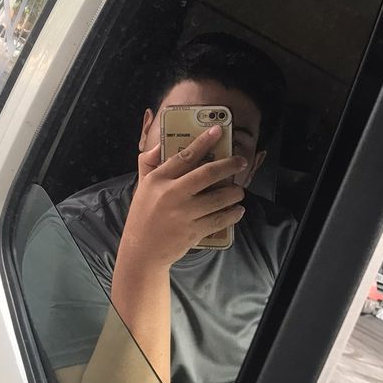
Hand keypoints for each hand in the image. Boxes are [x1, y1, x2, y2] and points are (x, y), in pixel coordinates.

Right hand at [121, 125, 247, 268]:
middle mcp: (171, 194)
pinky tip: (237, 211)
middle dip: (229, 165)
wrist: (142, 251)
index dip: (203, 142)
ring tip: (239, 191)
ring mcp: (183, 214)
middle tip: (241, 162)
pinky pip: (219, 219)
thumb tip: (157, 145)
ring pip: (218, 198)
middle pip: (207, 174)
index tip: (218, 130)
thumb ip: (147, 164)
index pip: (184, 156)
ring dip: (234, 193)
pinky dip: (232, 214)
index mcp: (158, 179)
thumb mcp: (141, 186)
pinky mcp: (193, 231)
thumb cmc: (143, 216)